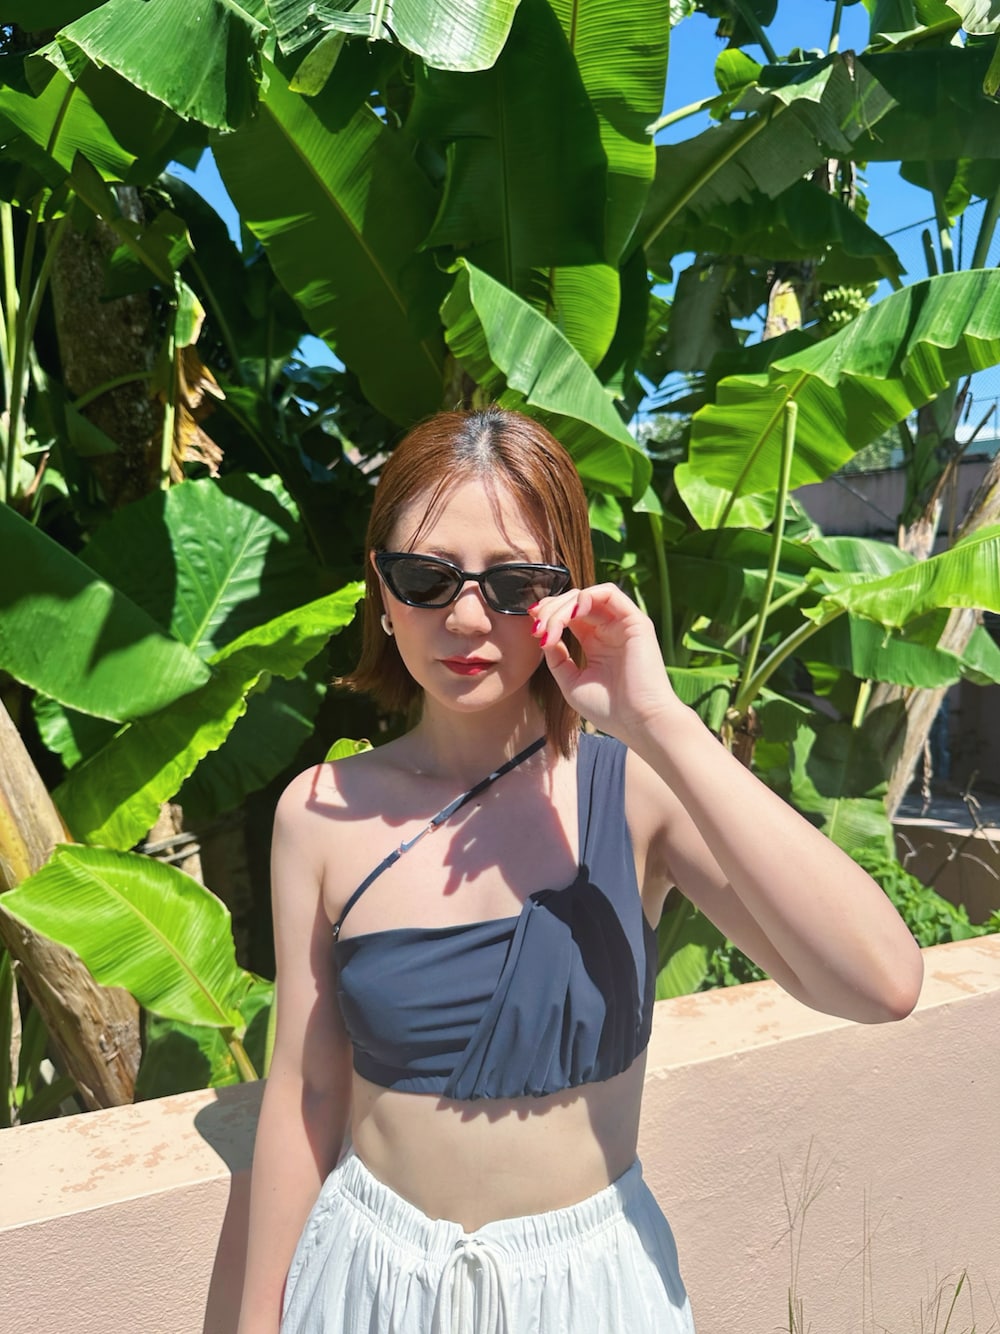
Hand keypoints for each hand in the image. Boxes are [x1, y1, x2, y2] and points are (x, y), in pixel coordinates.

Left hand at [531, 583, 684, 744]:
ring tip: (551, 625)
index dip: (547, 616)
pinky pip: (610, 593)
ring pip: (587, 596)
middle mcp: (609, 630)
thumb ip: (557, 658)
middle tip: (538, 629)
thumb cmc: (609, 710)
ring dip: (564, 605)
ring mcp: (622, 624)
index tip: (532, 630)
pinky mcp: (636, 621)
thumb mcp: (571, 683)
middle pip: (574, 603)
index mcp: (595, 643)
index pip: (568, 616)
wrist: (640, 723)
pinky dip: (587, 596)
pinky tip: (572, 614)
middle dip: (551, 611)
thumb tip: (543, 636)